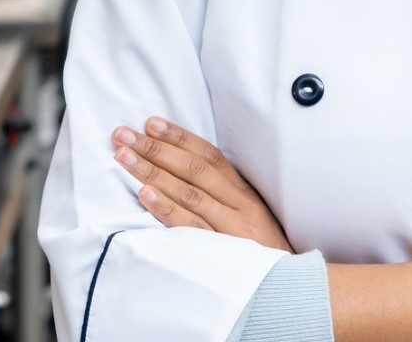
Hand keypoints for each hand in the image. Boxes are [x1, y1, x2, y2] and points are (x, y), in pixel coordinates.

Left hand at [112, 117, 293, 252]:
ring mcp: (231, 229)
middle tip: (123, 135)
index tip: (151, 123)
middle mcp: (239, 205)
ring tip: (124, 157)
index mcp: (243, 193)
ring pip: (189, 193)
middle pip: (194, 169)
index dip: (179, 137)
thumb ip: (222, 196)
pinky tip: (145, 195)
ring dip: (153, 172)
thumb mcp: (249, 217)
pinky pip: (190, 228)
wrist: (287, 289)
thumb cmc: (261, 253)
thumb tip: (182, 171)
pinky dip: (167, 209)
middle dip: (156, 149)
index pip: (209, 156)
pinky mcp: (223, 253)